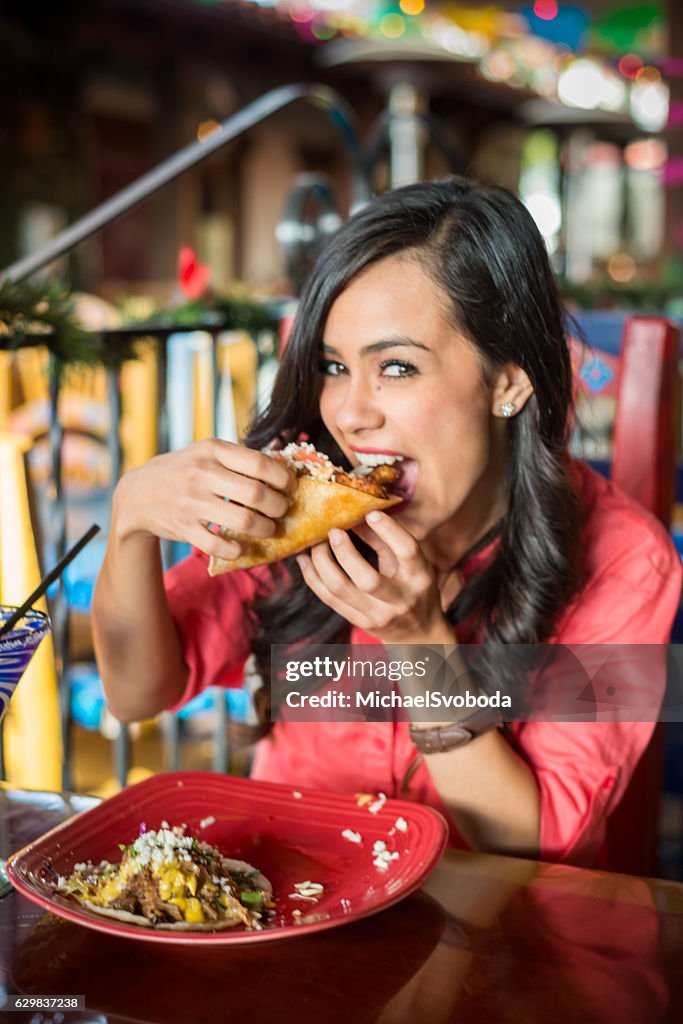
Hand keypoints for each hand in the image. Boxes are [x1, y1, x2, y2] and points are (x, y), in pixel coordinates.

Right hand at [113, 438, 295, 558]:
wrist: (138, 494)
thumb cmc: (183, 471)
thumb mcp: (206, 454)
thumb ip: (238, 459)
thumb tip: (284, 470)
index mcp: (212, 450)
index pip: (260, 464)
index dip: (283, 479)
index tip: (289, 487)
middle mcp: (201, 473)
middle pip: (257, 494)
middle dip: (279, 507)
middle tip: (281, 511)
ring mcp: (191, 502)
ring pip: (244, 522)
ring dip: (265, 530)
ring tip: (268, 529)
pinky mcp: (183, 528)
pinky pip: (220, 546)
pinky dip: (238, 550)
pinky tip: (244, 547)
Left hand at [296, 510, 458, 643]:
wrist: (419, 632)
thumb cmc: (415, 587)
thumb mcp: (411, 563)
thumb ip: (386, 540)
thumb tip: (357, 516)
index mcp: (420, 577)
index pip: (407, 551)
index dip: (389, 530)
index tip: (370, 513)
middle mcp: (400, 600)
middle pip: (368, 579)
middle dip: (345, 552)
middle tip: (333, 530)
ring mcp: (378, 615)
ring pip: (340, 589)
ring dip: (321, 562)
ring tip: (315, 543)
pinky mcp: (360, 622)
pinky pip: (328, 598)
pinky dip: (312, 576)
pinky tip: (304, 559)